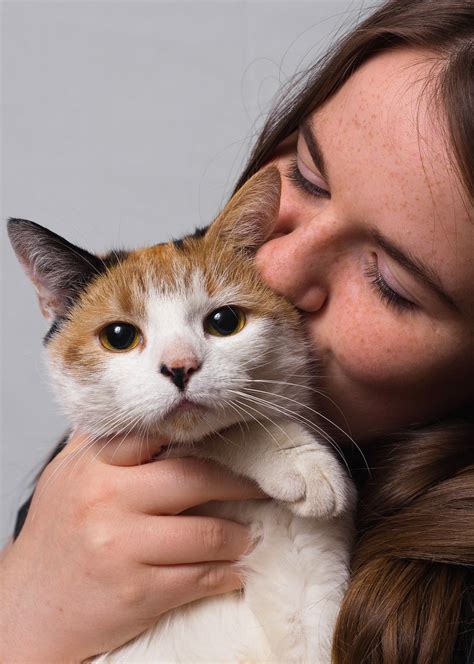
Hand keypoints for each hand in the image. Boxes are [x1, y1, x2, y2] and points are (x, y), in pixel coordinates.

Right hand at [0, 431, 264, 662]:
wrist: (29, 606)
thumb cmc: (55, 536)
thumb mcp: (67, 475)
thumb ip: (102, 441)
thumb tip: (138, 408)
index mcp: (96, 466)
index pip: (158, 434)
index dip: (203, 434)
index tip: (234, 437)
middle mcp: (109, 500)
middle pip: (195, 478)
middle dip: (238, 484)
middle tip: (259, 487)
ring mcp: (123, 547)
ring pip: (207, 533)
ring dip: (238, 536)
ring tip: (247, 535)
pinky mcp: (138, 592)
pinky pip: (199, 579)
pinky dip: (226, 575)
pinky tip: (234, 571)